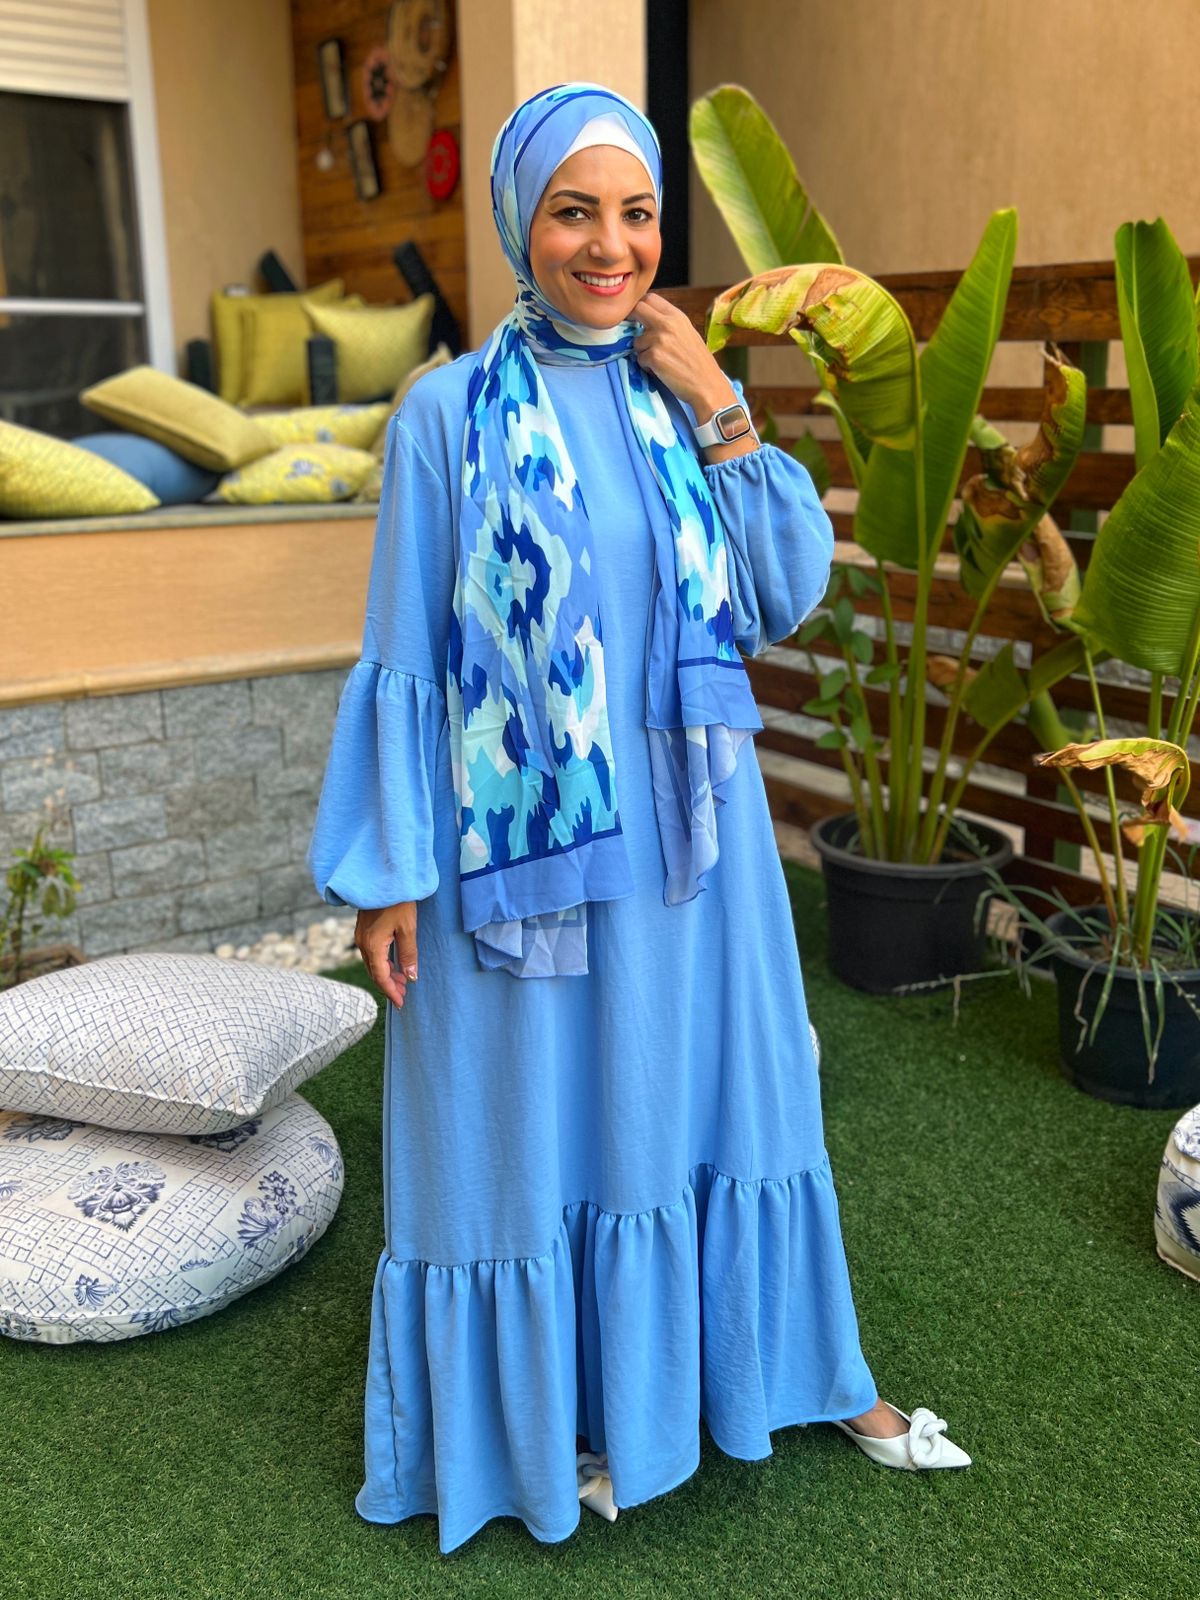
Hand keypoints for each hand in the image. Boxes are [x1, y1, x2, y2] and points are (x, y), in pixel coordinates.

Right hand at [356, 902, 418, 1009]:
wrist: (382, 877)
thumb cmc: (398, 901)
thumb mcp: (408, 928)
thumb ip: (408, 954)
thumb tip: (411, 978)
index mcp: (373, 945)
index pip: (380, 977)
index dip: (391, 992)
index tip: (401, 1003)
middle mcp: (362, 943)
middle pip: (374, 972)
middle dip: (389, 985)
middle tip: (404, 994)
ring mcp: (361, 936)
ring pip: (372, 964)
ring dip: (386, 974)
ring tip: (402, 981)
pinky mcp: (363, 930)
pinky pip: (371, 954)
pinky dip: (382, 963)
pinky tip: (393, 964)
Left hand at [631, 291, 736, 418]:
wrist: (707, 385)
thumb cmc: (699, 363)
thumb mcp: (688, 333)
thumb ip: (669, 324)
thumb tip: (649, 320)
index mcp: (677, 316)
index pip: (651, 298)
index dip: (641, 306)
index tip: (638, 316)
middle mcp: (667, 324)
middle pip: (638, 310)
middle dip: (632, 320)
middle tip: (636, 333)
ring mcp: (659, 339)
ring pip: (636, 341)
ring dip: (643, 352)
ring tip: (660, 361)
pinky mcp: (653, 357)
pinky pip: (640, 359)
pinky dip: (647, 367)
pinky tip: (661, 371)